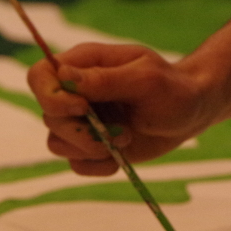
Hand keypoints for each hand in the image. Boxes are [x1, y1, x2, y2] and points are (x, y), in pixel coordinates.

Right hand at [27, 43, 213, 175]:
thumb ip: (105, 79)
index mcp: (83, 65)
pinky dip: (97, 166)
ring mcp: (82, 121)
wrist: (191, 113)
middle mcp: (75, 93)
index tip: (82, 107)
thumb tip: (65, 76)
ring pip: (57, 143)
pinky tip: (121, 156)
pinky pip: (76, 164)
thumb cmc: (173, 88)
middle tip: (119, 131)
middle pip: (47, 116)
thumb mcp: (146, 79)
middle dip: (80, 132)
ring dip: (90, 149)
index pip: (39, 75)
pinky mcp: (91, 146)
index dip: (51, 96)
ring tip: (125, 139)